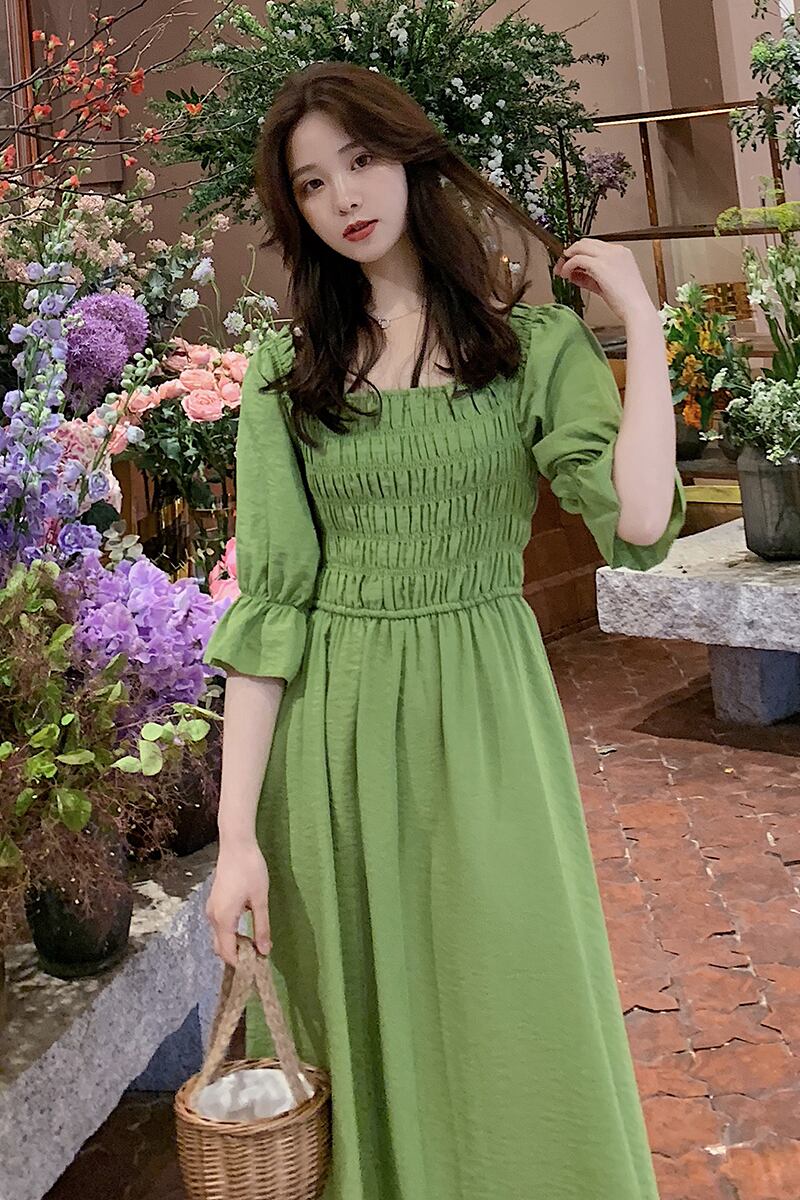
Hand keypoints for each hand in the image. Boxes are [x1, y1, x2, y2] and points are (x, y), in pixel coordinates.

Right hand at [206, 840, 271, 966]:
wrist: (236, 845)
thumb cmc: (250, 870)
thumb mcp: (260, 900)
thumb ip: (261, 927)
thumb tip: (264, 951)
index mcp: (223, 920)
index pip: (227, 953)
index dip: (240, 963)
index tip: (257, 966)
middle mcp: (212, 917)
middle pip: (220, 947)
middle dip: (236, 955)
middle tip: (257, 955)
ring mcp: (211, 908)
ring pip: (219, 936)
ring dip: (233, 943)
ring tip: (255, 942)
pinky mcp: (214, 902)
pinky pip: (219, 926)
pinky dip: (230, 933)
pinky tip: (246, 927)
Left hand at [553, 237, 654, 324]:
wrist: (636, 309)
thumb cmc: (626, 302)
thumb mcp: (606, 285)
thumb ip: (590, 278)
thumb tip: (574, 274)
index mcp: (621, 253)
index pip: (595, 246)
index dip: (580, 254)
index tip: (571, 264)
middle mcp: (615, 251)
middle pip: (586, 242)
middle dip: (571, 253)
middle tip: (562, 266)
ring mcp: (608, 256)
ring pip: (580, 246)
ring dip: (568, 258)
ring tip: (562, 271)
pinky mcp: (600, 265)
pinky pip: (578, 259)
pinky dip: (569, 266)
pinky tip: (566, 275)